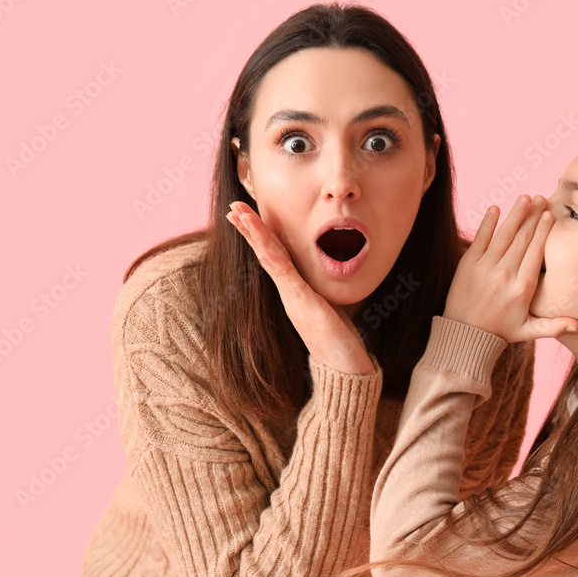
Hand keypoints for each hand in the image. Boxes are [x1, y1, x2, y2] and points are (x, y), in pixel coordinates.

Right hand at [226, 201, 374, 374]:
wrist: (343, 371)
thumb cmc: (338, 341)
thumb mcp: (328, 307)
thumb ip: (319, 290)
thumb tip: (320, 275)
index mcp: (294, 291)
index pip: (274, 256)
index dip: (260, 234)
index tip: (245, 213)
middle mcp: (289, 294)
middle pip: (266, 254)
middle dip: (250, 228)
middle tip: (234, 205)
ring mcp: (295, 300)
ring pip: (271, 261)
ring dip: (256, 236)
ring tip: (241, 215)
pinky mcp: (307, 307)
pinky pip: (288, 279)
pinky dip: (275, 260)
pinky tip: (266, 246)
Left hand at [443, 194, 577, 341]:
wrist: (465, 335)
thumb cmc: (499, 332)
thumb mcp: (528, 331)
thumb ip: (554, 326)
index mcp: (522, 288)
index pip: (535, 252)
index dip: (543, 231)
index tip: (550, 215)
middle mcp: (505, 275)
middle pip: (522, 239)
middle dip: (533, 217)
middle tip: (542, 198)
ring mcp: (485, 268)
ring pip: (504, 235)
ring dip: (515, 214)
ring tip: (525, 198)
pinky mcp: (468, 265)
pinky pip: (480, 239)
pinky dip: (488, 223)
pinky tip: (496, 208)